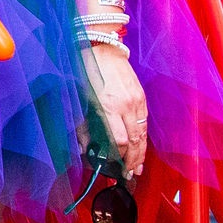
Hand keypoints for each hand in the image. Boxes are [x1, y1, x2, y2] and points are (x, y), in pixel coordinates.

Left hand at [84, 42, 149, 173]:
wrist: (101, 48)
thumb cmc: (85, 73)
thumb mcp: (78, 100)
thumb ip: (81, 126)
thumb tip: (84, 148)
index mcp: (108, 106)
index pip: (118, 140)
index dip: (117, 157)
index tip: (113, 167)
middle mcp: (126, 105)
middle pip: (135, 141)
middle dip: (133, 160)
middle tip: (130, 175)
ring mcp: (136, 100)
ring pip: (143, 133)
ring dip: (141, 152)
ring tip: (138, 167)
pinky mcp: (141, 96)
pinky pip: (144, 121)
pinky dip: (142, 137)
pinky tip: (140, 147)